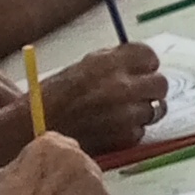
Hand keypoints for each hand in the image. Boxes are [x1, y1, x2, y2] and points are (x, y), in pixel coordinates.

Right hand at [0, 131, 113, 194]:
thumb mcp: (9, 174)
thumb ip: (33, 163)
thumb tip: (43, 165)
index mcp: (51, 145)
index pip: (62, 146)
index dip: (52, 168)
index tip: (45, 183)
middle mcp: (78, 158)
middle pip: (81, 166)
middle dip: (70, 183)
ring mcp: (95, 184)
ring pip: (92, 188)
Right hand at [38, 42, 166, 154]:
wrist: (34, 129)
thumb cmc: (53, 97)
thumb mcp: (82, 68)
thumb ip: (113, 63)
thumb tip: (138, 63)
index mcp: (108, 64)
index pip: (149, 56)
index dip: (145, 63)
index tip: (140, 68)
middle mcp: (121, 87)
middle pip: (161, 83)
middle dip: (151, 87)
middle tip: (138, 91)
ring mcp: (126, 114)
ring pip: (156, 109)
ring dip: (143, 109)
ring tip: (123, 111)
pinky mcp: (126, 138)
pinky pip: (142, 130)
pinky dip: (132, 129)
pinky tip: (113, 127)